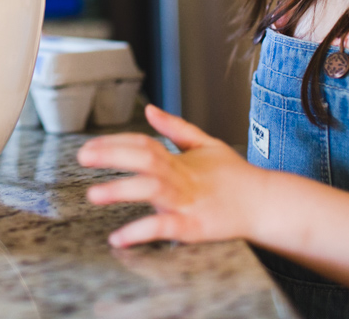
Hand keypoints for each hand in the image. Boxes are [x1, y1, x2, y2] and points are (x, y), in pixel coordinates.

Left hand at [77, 104, 261, 247]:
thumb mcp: (205, 144)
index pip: (142, 144)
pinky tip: (119, 238)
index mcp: (179, 159)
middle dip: (112, 156)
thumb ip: (175, 128)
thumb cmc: (234, 176)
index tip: (87, 147)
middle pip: (143, 160)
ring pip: (151, 190)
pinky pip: (164, 227)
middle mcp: (179, 177)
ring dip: (122, 190)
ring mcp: (186, 201)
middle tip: (83, 157)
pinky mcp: (193, 226)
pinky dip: (141, 232)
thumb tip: (150, 110)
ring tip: (94, 195)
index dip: (114, 144)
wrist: (265, 204)